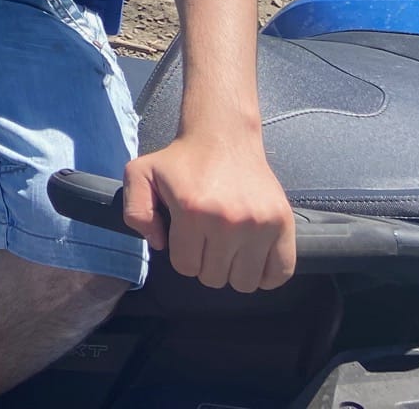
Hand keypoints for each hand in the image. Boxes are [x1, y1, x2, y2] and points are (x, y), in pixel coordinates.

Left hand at [122, 132, 295, 291]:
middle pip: (214, 278)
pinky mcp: (282, 223)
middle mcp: (227, 221)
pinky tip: (253, 258)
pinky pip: (280, 274)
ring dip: (234, 271)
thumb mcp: (141, 173)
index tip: (187, 236)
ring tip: (229, 247)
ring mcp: (259, 224)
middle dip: (206, 263)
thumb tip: (159, 244)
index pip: (185, 267)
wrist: (223, 136)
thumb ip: (135, 212)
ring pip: (244, 283)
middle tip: (208, 238)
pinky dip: (266, 276)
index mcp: (191, 211)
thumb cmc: (182, 160)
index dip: (183, 255)